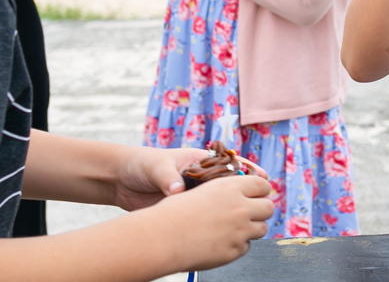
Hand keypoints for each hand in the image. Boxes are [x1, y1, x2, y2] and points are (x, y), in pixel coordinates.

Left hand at [112, 145, 268, 211]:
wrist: (120, 181)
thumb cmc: (141, 165)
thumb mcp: (156, 167)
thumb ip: (168, 178)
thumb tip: (177, 191)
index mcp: (200, 161)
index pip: (231, 165)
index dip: (249, 171)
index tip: (263, 178)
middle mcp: (202, 179)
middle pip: (233, 186)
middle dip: (249, 193)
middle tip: (263, 201)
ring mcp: (195, 196)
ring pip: (222, 204)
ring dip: (235, 210)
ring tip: (250, 218)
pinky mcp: (186, 211)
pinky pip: (206, 217)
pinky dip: (216, 223)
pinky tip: (226, 231)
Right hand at [145, 174, 273, 270]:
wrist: (159, 239)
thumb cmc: (172, 213)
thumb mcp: (201, 191)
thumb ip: (225, 193)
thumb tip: (240, 194)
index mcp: (231, 187)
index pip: (262, 185)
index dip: (261, 191)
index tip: (257, 195)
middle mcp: (240, 207)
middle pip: (268, 207)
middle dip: (261, 211)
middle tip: (250, 214)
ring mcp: (239, 230)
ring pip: (261, 229)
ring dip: (251, 229)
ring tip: (233, 230)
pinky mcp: (234, 251)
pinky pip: (245, 247)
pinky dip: (237, 246)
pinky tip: (220, 243)